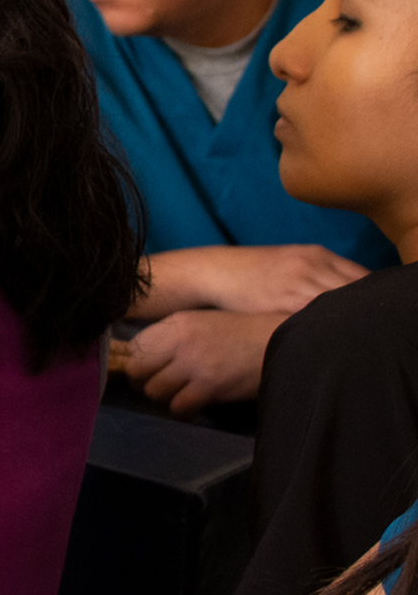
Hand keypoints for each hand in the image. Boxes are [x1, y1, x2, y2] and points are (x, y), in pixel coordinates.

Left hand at [109, 310, 285, 414]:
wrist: (283, 340)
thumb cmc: (244, 333)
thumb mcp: (204, 322)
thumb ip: (176, 336)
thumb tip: (148, 358)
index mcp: (178, 323)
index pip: (135, 347)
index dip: (139, 362)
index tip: (148, 370)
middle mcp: (181, 342)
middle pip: (136, 371)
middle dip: (144, 383)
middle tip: (160, 387)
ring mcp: (195, 364)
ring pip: (155, 392)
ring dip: (165, 398)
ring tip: (180, 395)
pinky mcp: (210, 386)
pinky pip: (178, 407)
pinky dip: (183, 411)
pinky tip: (192, 408)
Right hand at [136, 245, 366, 318]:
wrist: (211, 272)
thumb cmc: (247, 275)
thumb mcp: (286, 268)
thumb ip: (313, 278)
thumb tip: (336, 300)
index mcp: (317, 255)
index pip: (362, 277)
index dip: (376, 298)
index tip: (384, 315)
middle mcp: (313, 263)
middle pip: (358, 287)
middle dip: (370, 308)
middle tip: (382, 330)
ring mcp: (298, 279)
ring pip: (340, 300)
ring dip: (353, 318)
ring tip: (366, 339)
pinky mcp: (281, 296)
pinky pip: (315, 311)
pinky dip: (328, 323)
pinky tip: (335, 338)